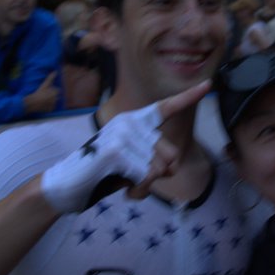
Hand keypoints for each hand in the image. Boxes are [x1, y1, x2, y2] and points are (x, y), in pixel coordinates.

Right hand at [23, 72, 59, 114]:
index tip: (46, 91)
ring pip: (53, 102)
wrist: (33, 102)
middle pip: (55, 96)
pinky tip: (42, 104)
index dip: (52, 90)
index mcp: (56, 92)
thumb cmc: (39, 92)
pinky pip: (50, 108)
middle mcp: (56, 98)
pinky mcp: (50, 110)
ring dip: (50, 101)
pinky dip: (48, 107)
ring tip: (43, 100)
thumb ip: (50, 78)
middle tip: (44, 95)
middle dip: (51, 96)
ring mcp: (54, 104)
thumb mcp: (45, 84)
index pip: (57, 90)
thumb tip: (55, 72)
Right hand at [40, 80, 208, 213]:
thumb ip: (154, 160)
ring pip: (159, 169)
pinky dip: (138, 189)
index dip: (188, 97)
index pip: (165, 107)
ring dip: (145, 185)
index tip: (208, 85)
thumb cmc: (103, 174)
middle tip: (132, 176)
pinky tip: (121, 187)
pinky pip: (146, 177)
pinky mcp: (116, 152)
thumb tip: (170, 166)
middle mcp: (129, 122)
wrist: (67, 186)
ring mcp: (122, 134)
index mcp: (134, 120)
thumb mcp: (133, 162)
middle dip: (157, 175)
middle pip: (170, 154)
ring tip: (123, 181)